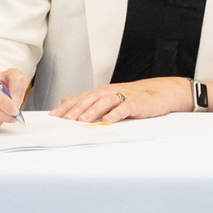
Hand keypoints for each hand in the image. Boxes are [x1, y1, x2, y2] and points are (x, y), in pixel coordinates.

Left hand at [52, 76, 191, 122]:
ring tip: (82, 120)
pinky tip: (108, 120)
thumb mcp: (107, 97)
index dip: (67, 106)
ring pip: (104, 102)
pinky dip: (115, 113)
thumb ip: (86, 100)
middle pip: (89, 99)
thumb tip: (65, 101)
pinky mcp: (135, 103)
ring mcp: (122, 96)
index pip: (80, 98)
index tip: (54, 115)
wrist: (158, 92)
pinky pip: (124, 108)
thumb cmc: (131, 97)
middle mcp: (109, 92)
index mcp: (100, 92)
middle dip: (76, 109)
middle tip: (65, 119)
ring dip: (92, 111)